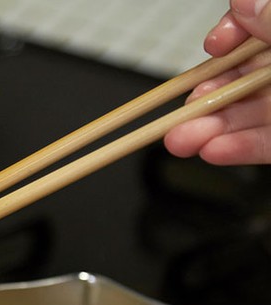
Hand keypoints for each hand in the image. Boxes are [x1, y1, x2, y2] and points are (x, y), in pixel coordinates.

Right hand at [164, 0, 270, 164]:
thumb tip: (244, 1)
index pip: (257, 30)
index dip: (231, 36)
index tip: (215, 46)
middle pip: (243, 79)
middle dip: (206, 96)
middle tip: (181, 109)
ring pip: (248, 115)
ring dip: (210, 128)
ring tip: (181, 139)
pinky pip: (267, 144)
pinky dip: (239, 149)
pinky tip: (213, 151)